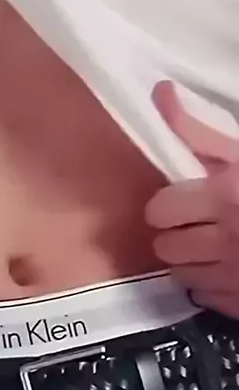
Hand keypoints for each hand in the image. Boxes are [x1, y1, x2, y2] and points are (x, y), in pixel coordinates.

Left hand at [145, 80, 238, 317]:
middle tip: (194, 223)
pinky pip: (202, 296)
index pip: (160, 209)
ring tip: (208, 246)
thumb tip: (160, 93)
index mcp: (226, 196)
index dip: (165, 205)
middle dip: (174, 233)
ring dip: (187, 259)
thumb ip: (201, 131)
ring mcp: (234, 277)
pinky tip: (226, 269)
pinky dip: (208, 284)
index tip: (179, 201)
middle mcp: (225, 240)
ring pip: (180, 273)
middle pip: (164, 244)